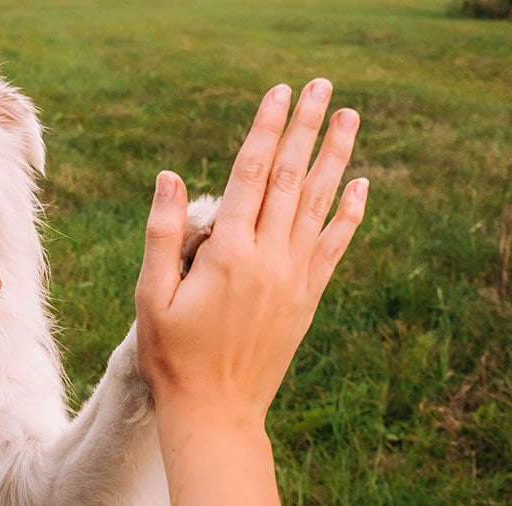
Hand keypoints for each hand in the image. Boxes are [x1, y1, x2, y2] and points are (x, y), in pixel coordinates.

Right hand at [135, 79, 367, 430]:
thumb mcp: (151, 297)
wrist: (216, 413)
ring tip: (348, 118)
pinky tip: (360, 186)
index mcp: (228, 254)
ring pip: (318, 205)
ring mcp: (294, 279)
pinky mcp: (307, 299)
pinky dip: (349, 214)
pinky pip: (334, 247)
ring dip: (334, 158)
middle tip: (320, 87)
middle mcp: (270, 259)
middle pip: (290, 179)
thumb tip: (171, 176)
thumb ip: (163, 235)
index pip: (251, 175)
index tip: (278, 93)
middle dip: (304, 128)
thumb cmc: (172, 357)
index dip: (265, 130)